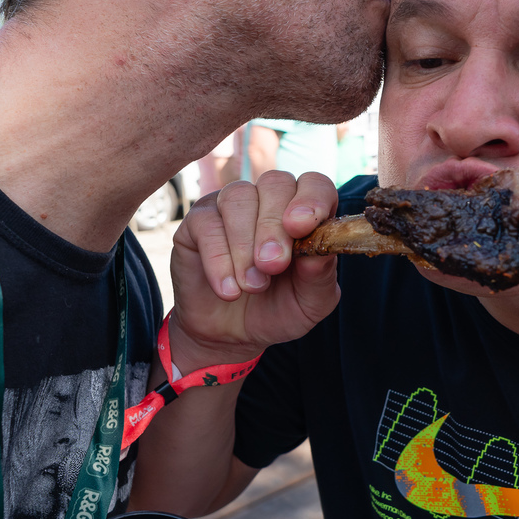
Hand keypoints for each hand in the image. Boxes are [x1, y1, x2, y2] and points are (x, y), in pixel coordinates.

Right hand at [168, 170, 340, 370]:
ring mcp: (231, 206)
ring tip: (252, 285)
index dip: (311, 198)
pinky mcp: (198, 222)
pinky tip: (228, 290)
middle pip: (275, 184)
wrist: (229, 335)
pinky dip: (219, 260)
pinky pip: (207, 224)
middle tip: (272, 266)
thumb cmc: (277, 310)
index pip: (315, 183)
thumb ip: (320, 276)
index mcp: (304, 213)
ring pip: (238, 197)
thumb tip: (318, 252)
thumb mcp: (310, 304)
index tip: (301, 227)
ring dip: (245, 244)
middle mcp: (268, 200)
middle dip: (274, 226)